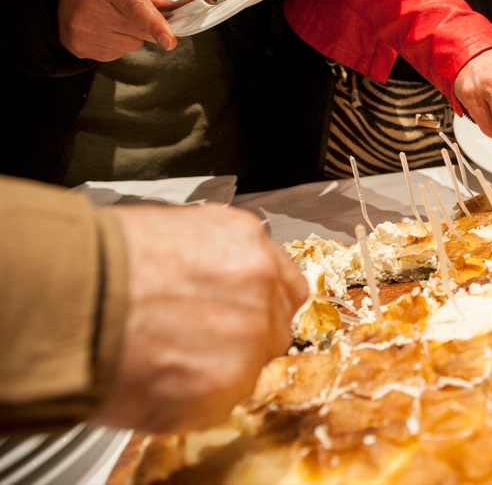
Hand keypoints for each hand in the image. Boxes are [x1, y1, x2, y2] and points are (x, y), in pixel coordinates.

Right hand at [58, 0, 178, 59]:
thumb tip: (171, 12)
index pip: (136, 7)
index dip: (155, 25)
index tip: (170, 40)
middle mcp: (92, 8)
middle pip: (140, 31)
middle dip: (148, 26)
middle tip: (132, 12)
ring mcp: (84, 31)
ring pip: (132, 44)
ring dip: (130, 35)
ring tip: (110, 18)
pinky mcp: (80, 48)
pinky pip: (117, 53)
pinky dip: (117, 43)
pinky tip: (103, 28)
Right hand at [92, 204, 308, 433]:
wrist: (70, 297)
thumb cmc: (99, 262)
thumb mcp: (169, 233)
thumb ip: (211, 261)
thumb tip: (212, 283)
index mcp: (246, 242)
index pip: (280, 282)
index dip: (256, 303)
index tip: (234, 314)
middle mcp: (260, 286)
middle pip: (274, 325)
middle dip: (243, 337)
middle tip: (195, 342)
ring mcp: (250, 337)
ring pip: (251, 366)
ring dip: (218, 369)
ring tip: (165, 360)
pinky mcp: (226, 385)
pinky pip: (222, 400)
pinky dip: (194, 399)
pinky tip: (157, 379)